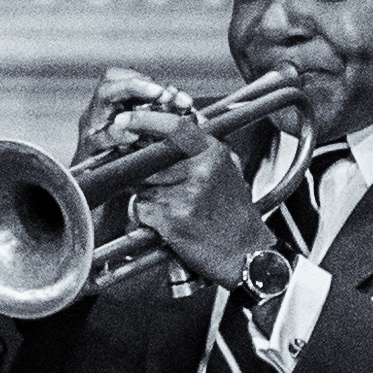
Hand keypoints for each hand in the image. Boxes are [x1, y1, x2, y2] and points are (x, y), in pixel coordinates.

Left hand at [77, 68, 269, 287]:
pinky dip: (146, 215)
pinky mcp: (173, 219)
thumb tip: (168, 130)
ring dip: (145, 194)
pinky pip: (142, 208)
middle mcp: (200, 171)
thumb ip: (202, 149)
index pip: (175, 127)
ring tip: (169, 205)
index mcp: (214, 154)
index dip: (145, 120)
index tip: (126, 120)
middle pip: (149, 160)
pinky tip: (166, 220)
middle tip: (153, 182)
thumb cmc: (235, 213)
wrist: (245, 251)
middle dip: (142, 171)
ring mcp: (185, 195)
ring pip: (142, 185)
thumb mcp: (228, 169)